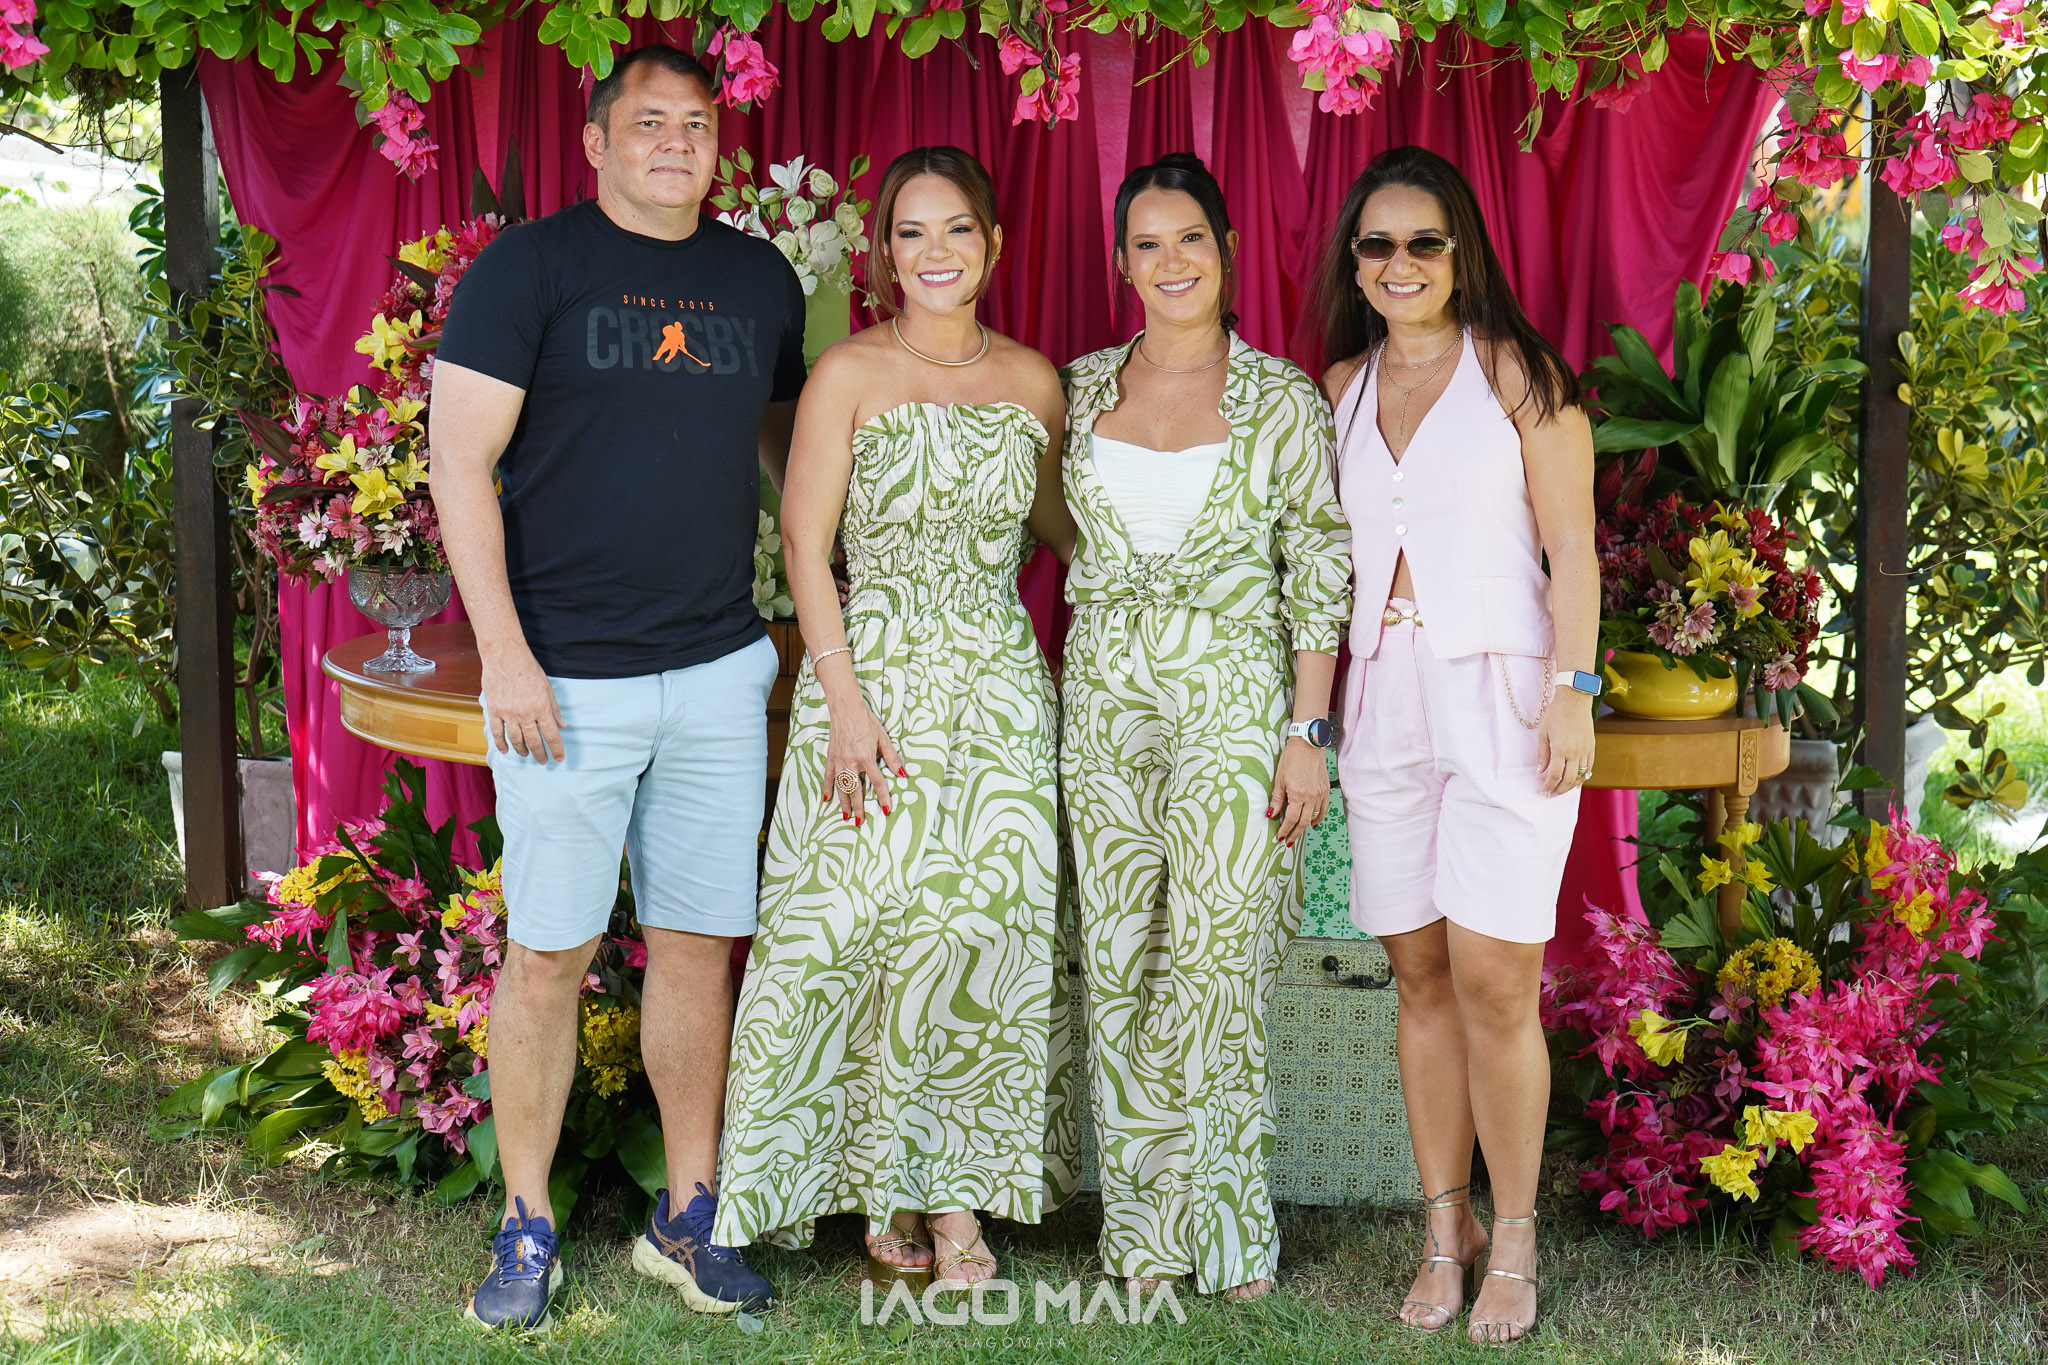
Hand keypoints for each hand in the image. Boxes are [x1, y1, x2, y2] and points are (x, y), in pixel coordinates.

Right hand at [482, 649, 563, 763]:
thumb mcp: (548, 689)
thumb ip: (554, 709)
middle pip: (534, 741)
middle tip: (543, 761)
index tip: (559, 759)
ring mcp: (508, 714)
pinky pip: (497, 732)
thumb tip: (562, 726)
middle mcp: (525, 714)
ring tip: (525, 755)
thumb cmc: (529, 670)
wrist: (506, 657)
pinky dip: (501, 744)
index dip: (556, 750)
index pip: (552, 735)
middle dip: (540, 754)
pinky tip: (506, 751)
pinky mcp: (494, 711)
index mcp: (542, 708)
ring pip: (516, 740)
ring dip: (522, 750)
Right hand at [822, 698, 903, 825]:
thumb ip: (892, 757)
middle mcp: (851, 762)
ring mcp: (839, 760)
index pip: (877, 782)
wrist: (845, 708)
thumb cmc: (866, 721)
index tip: (886, 810)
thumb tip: (902, 773)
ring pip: (841, 786)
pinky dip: (827, 787)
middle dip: (858, 807)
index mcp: (866, 757)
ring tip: (845, 816)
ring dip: (843, 802)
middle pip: (855, 790)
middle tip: (859, 822)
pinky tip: (826, 798)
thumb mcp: (883, 738)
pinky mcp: (831, 756)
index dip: (883, 797)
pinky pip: (828, 775)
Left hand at [1268, 737, 1330, 845]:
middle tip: (1288, 842)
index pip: (1291, 819)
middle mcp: (1311, 797)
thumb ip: (1277, 799)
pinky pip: (1323, 809)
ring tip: (1297, 834)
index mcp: (1298, 794)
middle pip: (1303, 822)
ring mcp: (1320, 794)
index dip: (1285, 830)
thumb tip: (1271, 814)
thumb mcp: (1279, 779)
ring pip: (1314, 817)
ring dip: (1305, 828)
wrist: (1308, 744)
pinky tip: (1313, 823)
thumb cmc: (1291, 759)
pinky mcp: (1326, 790)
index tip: (1280, 837)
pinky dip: (1318, 818)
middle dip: (1294, 834)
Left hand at [1538, 691, 1595, 796]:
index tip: (1543, 791)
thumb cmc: (1555, 715)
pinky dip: (1583, 777)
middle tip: (1551, 794)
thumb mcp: (1543, 734)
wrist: (1574, 700)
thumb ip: (1542, 755)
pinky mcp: (1592, 747)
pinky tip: (1576, 781)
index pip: (1554, 775)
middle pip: (1568, 780)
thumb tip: (1540, 772)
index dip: (1548, 786)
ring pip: (1581, 776)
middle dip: (1559, 790)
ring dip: (1571, 786)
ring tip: (1562, 790)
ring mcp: (1585, 750)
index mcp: (1561, 749)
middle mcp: (1575, 752)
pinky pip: (1589, 768)